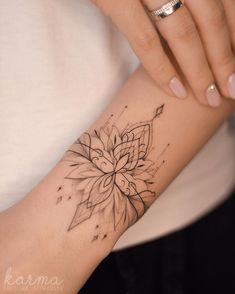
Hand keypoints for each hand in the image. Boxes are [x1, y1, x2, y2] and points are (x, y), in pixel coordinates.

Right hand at [91, 0, 234, 106]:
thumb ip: (179, 1)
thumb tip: (197, 27)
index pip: (225, 4)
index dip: (234, 37)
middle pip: (210, 21)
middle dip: (224, 60)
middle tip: (232, 90)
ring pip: (183, 33)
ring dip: (200, 71)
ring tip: (209, 99)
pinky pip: (145, 40)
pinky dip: (161, 68)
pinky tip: (176, 91)